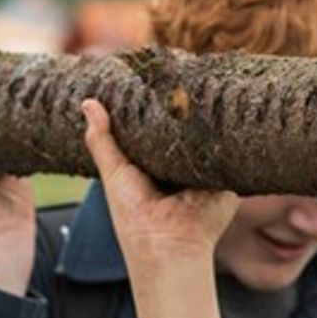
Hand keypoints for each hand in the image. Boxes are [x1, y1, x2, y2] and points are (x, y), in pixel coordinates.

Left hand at [79, 97, 238, 269]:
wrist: (167, 244)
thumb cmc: (135, 216)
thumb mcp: (113, 172)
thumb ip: (102, 140)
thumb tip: (89, 103)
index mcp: (158, 169)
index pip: (157, 132)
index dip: (153, 110)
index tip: (148, 81)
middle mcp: (184, 170)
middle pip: (183, 132)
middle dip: (180, 108)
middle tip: (175, 73)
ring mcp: (207, 173)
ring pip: (206, 138)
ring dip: (202, 117)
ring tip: (196, 83)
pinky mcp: (227, 178)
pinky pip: (226, 150)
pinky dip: (221, 133)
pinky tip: (216, 109)